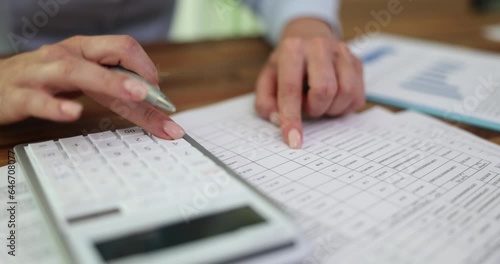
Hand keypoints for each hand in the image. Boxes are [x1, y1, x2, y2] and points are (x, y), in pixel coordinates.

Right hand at [0, 35, 184, 138]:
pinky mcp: (19, 96)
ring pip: (75, 72)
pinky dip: (56, 106)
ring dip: (108, 82)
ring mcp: (41, 75)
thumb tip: (157, 104)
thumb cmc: (44, 80)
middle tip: (155, 92)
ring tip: (133, 94)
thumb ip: (115, 89)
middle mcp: (64, 56)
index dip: (145, 67)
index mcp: (83, 50)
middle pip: (104, 56)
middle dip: (133, 72)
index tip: (160, 94)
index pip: (122, 49)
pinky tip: (73, 113)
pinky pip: (38, 100)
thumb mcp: (81, 79)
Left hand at [255, 18, 364, 148]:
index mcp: (292, 49)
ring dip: (331, 108)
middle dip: (315, 109)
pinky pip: (358, 96)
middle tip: (307, 107)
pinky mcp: (357, 62)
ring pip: (346, 93)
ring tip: (320, 102)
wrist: (308, 37)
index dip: (291, 118)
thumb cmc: (286, 65)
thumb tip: (279, 120)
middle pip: (324, 90)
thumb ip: (265, 103)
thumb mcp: (267, 79)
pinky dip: (344, 107)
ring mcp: (342, 52)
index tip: (294, 141)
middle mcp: (319, 46)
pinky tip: (333, 100)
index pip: (291, 89)